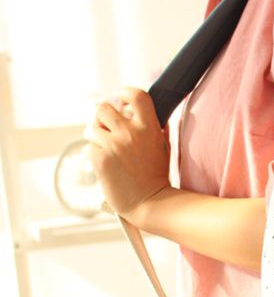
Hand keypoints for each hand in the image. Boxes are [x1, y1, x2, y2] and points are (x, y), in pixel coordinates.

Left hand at [84, 86, 170, 223]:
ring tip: (107, 151)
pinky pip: (88, 148)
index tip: (121, 100)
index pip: (136, 95)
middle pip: (103, 108)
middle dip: (101, 118)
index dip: (124, 94)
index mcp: (149, 127)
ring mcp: (114, 146)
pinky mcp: (100, 160)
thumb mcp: (162, 146)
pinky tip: (106, 166)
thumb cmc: (156, 176)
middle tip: (106, 129)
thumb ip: (153, 126)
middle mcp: (131, 133)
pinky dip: (94, 156)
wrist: (150, 202)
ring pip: (91, 128)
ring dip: (95, 138)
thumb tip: (140, 108)